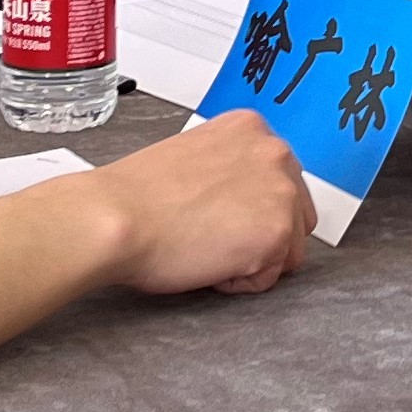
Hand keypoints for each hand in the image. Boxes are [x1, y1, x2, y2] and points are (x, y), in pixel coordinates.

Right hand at [100, 110, 316, 295]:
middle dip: (261, 235)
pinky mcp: (277, 233)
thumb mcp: (195, 156)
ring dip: (251, 260)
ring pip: (288, 250)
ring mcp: (281, 192)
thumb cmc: (136, 195)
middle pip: (295, 214)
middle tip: (213, 239)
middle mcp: (275, 153)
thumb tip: (242, 197)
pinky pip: (269, 277)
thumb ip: (230, 168)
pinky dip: (239, 281)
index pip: (280, 180)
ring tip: (206, 249)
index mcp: (252, 129)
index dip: (250, 209)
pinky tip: (205, 263)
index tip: (222, 217)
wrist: (115, 217)